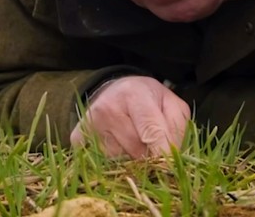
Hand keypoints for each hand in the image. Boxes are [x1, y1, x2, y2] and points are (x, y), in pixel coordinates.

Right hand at [70, 76, 190, 158]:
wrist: (116, 90)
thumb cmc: (148, 99)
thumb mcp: (170, 103)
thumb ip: (177, 127)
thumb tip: (171, 157)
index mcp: (135, 94)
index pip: (151, 130)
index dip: (164, 152)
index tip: (171, 165)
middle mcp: (109, 107)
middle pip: (136, 150)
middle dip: (149, 154)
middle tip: (151, 142)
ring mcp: (91, 124)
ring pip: (119, 160)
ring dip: (131, 158)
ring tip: (133, 139)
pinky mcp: (78, 136)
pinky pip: (100, 164)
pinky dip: (111, 161)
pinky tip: (116, 145)